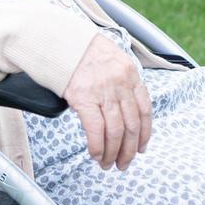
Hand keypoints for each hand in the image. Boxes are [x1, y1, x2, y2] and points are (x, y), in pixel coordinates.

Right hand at [63, 34, 151, 170]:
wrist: (60, 40)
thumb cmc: (84, 51)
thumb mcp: (113, 60)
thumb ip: (122, 83)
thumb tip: (124, 112)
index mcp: (131, 74)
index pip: (145, 111)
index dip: (144, 134)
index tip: (141, 148)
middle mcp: (121, 84)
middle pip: (131, 125)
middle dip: (129, 150)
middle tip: (124, 164)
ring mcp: (103, 91)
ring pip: (116, 131)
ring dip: (113, 153)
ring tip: (107, 164)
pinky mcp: (83, 98)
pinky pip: (96, 130)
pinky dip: (97, 146)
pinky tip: (95, 155)